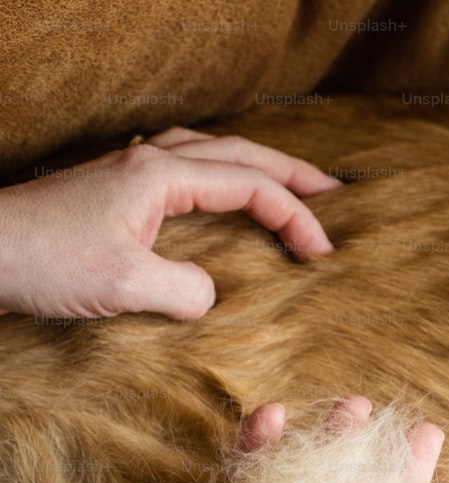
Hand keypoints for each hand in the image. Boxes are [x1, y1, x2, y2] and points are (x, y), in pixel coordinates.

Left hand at [0, 127, 338, 320]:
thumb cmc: (44, 262)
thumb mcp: (125, 285)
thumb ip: (186, 289)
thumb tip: (211, 295)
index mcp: (160, 177)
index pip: (249, 185)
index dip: (295, 216)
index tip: (324, 252)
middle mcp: (150, 163)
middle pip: (239, 151)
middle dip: (292, 171)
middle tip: (334, 191)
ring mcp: (132, 172)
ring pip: (212, 153)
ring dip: (257, 166)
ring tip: (291, 185)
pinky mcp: (118, 191)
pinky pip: (187, 170)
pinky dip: (222, 176)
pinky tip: (223, 197)